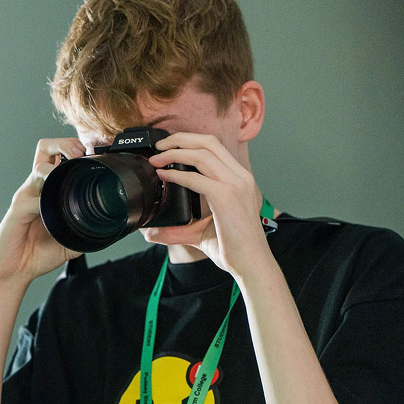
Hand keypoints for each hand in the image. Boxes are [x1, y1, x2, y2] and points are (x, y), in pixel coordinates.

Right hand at [0, 138, 85, 285]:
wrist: (14, 271)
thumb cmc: (39, 252)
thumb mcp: (72, 240)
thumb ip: (89, 231)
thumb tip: (115, 229)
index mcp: (49, 189)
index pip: (59, 155)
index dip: (77, 150)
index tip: (94, 157)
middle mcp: (37, 187)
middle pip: (46, 147)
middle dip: (66, 144)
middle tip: (80, 156)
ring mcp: (26, 196)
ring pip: (40, 167)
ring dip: (57, 170)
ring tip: (68, 180)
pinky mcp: (18, 210)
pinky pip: (33, 199)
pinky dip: (46, 203)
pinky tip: (54, 214)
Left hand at [147, 132, 271, 276]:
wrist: (252, 265)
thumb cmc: (234, 249)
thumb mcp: (202, 233)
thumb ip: (178, 230)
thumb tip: (151, 233)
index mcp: (239, 180)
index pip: (215, 147)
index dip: (190, 141)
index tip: (168, 147)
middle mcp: (240, 177)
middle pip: (208, 142)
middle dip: (180, 139)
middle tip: (158, 146)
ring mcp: (236, 185)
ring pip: (202, 154)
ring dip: (174, 153)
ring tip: (156, 160)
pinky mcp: (226, 197)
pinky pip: (196, 178)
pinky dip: (176, 175)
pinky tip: (164, 177)